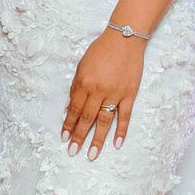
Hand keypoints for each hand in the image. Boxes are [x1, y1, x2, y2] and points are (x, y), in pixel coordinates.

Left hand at [63, 28, 145, 158]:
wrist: (124, 39)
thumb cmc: (100, 51)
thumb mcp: (81, 67)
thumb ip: (76, 88)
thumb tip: (71, 108)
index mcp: (85, 83)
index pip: (74, 110)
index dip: (68, 124)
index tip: (64, 138)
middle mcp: (99, 91)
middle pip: (87, 119)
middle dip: (79, 136)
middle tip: (73, 151)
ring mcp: (116, 94)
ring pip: (105, 121)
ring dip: (97, 139)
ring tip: (92, 154)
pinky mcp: (129, 94)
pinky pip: (125, 116)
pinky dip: (121, 130)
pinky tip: (116, 143)